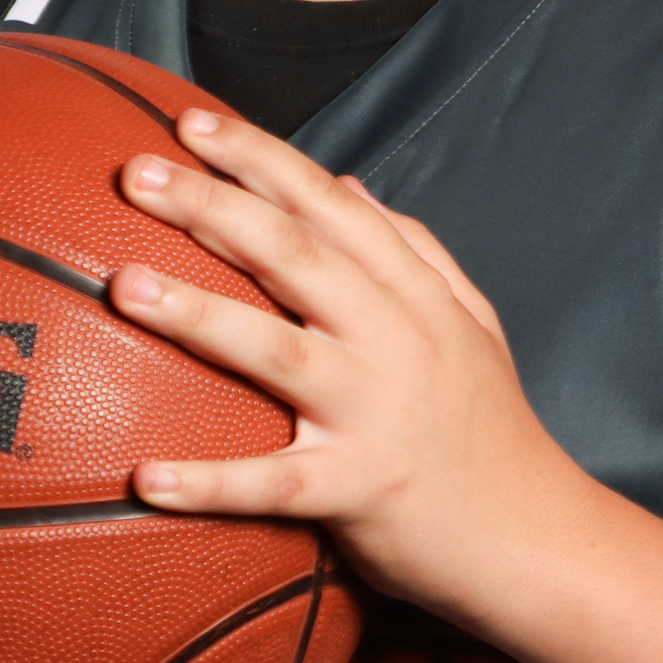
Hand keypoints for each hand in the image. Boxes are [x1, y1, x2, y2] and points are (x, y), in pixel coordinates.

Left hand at [110, 111, 585, 624]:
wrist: (536, 538)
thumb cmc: (491, 429)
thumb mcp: (473, 321)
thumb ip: (414, 249)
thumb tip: (348, 185)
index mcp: (413, 296)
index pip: (328, 205)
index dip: (260, 158)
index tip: (193, 123)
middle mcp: (393, 341)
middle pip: (292, 255)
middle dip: (211, 206)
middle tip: (137, 173)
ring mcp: (373, 413)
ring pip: (275, 351)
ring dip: (197, 314)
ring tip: (126, 284)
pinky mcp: (357, 490)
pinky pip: (273, 485)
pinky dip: (209, 484)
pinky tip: (145, 479)